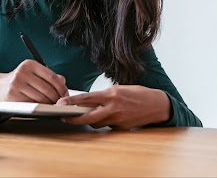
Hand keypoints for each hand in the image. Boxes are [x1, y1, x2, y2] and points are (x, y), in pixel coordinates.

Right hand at [0, 60, 67, 103]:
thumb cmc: (20, 80)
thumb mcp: (33, 73)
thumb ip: (48, 76)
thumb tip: (63, 83)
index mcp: (30, 64)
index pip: (52, 76)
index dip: (61, 87)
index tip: (65, 94)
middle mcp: (23, 72)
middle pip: (47, 88)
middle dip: (56, 98)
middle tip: (60, 102)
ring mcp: (17, 83)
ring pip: (41, 98)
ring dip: (49, 104)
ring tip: (52, 105)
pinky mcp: (13, 95)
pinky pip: (32, 103)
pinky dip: (39, 107)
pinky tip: (41, 106)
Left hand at [56, 85, 170, 129]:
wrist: (157, 104)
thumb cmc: (137, 94)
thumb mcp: (118, 89)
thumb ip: (103, 96)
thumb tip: (87, 101)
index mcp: (111, 94)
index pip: (86, 98)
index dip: (71, 101)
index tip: (60, 104)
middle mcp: (113, 108)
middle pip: (87, 117)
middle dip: (73, 119)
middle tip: (63, 117)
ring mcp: (118, 119)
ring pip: (96, 123)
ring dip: (89, 120)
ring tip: (83, 115)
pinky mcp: (122, 127)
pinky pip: (107, 126)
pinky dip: (103, 122)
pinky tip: (105, 117)